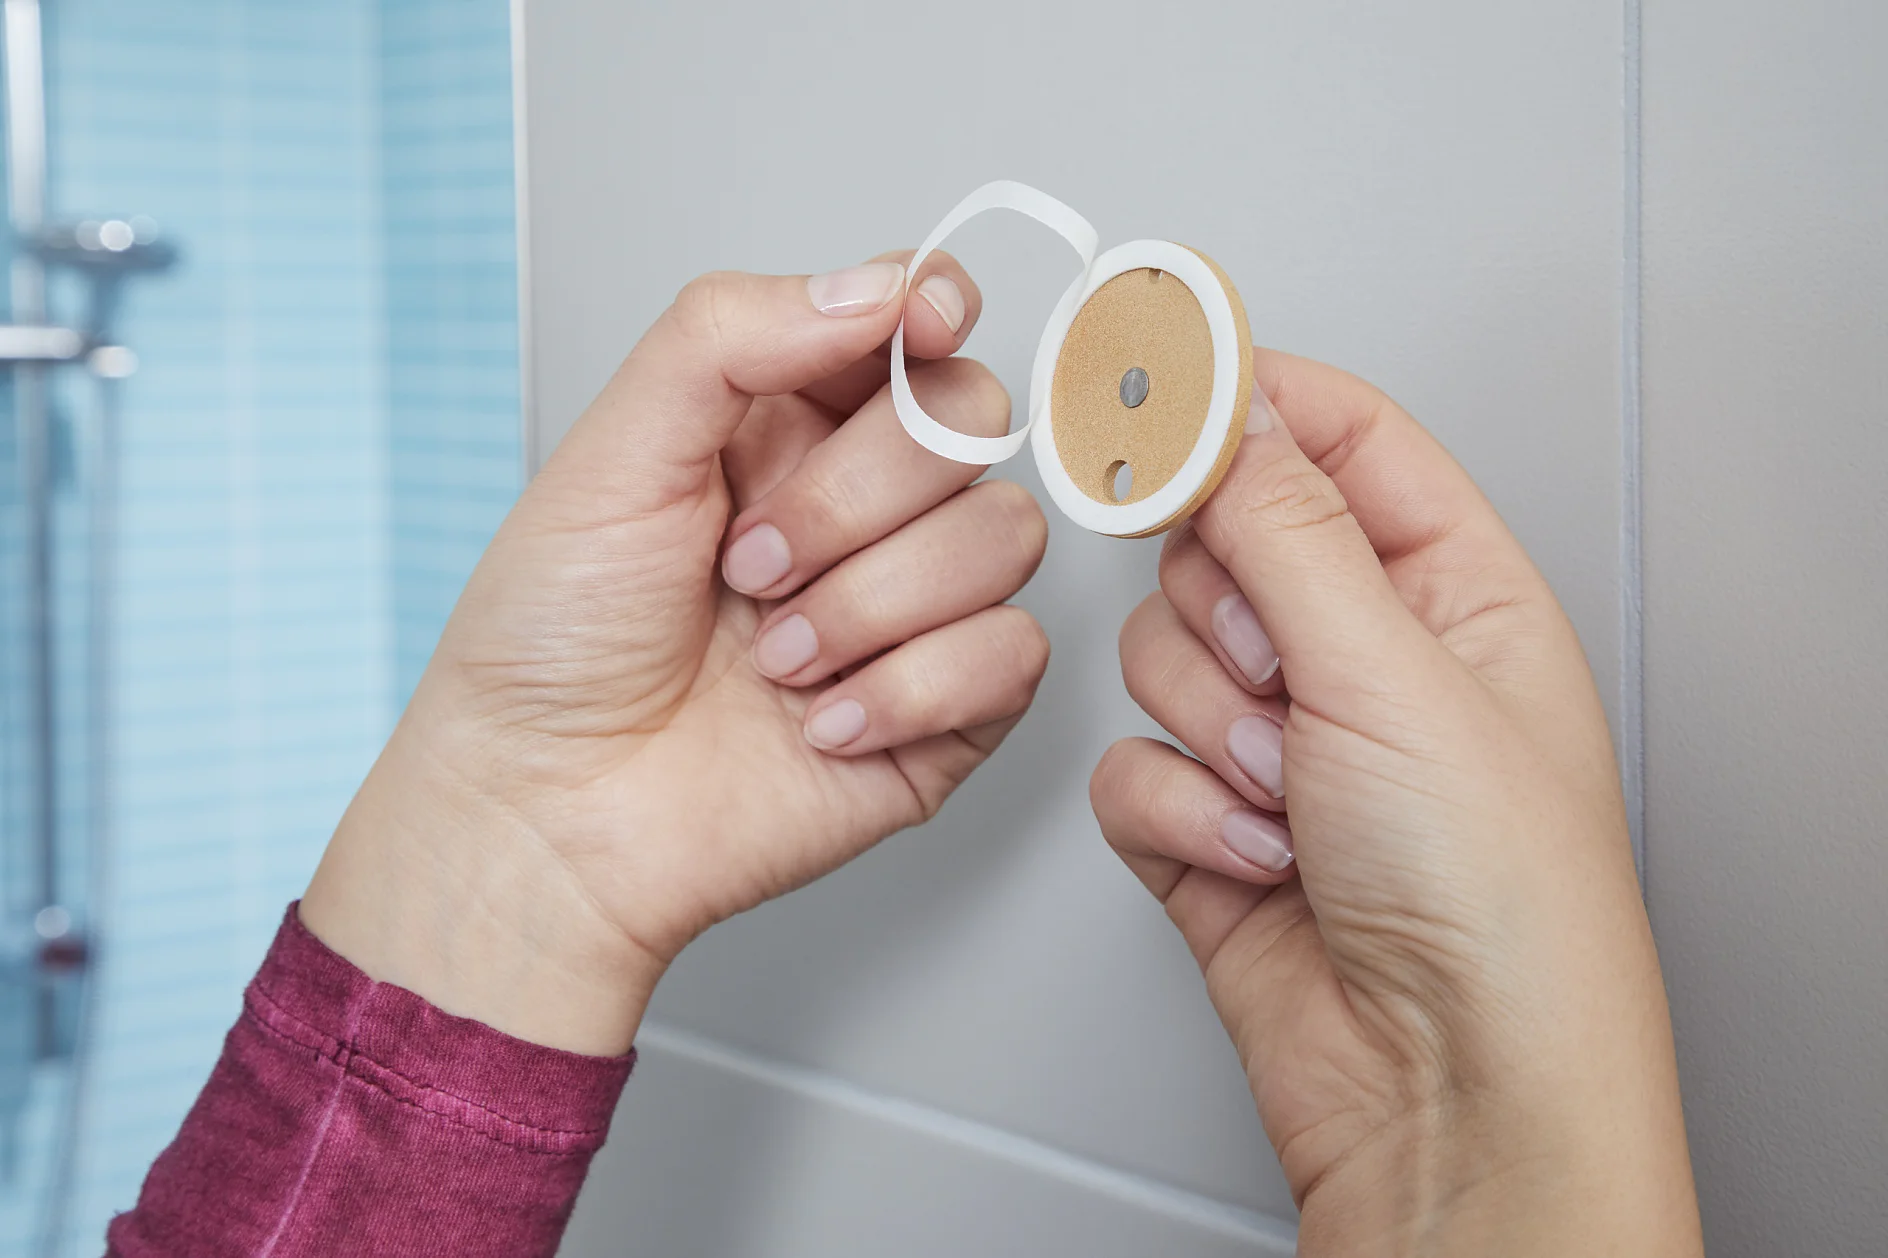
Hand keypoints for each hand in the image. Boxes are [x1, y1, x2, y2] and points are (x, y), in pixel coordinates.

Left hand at [301, 254, 1048, 1054]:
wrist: (550, 813)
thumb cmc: (553, 640)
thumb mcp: (613, 452)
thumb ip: (734, 334)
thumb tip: (883, 287)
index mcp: (789, 420)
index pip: (918, 320)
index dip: (939, 310)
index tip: (921, 328)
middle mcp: (865, 502)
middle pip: (972, 421)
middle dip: (853, 499)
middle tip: (747, 565)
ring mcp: (915, 606)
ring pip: (1004, 537)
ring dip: (872, 604)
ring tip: (775, 660)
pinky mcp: (950, 709)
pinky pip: (1011, 654)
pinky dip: (908, 689)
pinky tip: (820, 724)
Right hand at [1090, 351, 1702, 1253]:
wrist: (1446, 1096)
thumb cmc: (1498, 904)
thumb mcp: (1394, 669)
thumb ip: (1286, 518)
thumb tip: (1227, 395)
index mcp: (1452, 592)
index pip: (1335, 437)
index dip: (1245, 400)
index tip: (1155, 372)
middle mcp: (1363, 658)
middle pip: (1219, 544)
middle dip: (1229, 615)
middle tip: (1277, 665)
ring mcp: (1281, 742)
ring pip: (1159, 655)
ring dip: (1211, 729)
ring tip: (1288, 795)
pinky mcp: (1209, 824)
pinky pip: (1126, 763)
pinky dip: (1177, 812)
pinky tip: (1252, 857)